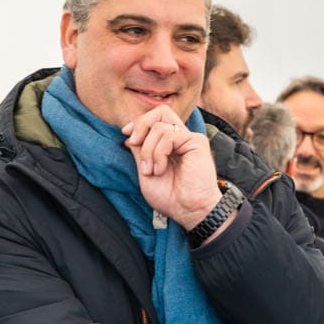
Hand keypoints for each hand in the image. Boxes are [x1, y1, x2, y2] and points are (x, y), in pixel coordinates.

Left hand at [121, 107, 220, 226]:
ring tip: (151, 170)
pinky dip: (158, 152)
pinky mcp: (196, 142)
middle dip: (141, 124)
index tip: (127, 137)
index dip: (138, 123)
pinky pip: (169, 136)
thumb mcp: (145, 171)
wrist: (188, 210)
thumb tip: (131, 133)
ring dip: (148, 149)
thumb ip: (140, 150)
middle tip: (133, 142)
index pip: (155, 120)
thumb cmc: (170, 197)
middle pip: (160, 112)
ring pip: (159, 126)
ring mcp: (189, 139)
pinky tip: (160, 169)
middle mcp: (181, 138)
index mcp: (170, 144)